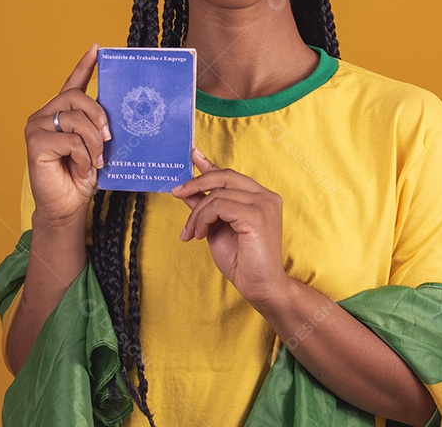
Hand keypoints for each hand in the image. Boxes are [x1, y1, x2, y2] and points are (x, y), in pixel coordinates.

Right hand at [24, 43, 110, 224]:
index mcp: (61, 113)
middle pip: (75, 97)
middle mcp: (45, 115)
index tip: (98, 48)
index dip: (84, 65)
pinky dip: (84, 155)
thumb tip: (116, 113)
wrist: (67, 206)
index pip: (72, 83)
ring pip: (75, 119)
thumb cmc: (80, 177)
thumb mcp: (95, 146)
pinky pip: (69, 139)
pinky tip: (84, 168)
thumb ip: (98, 126)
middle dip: (98, 116)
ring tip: (96, 160)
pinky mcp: (34, 143)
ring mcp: (36, 127)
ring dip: (94, 142)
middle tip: (109, 138)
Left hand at [171, 149, 288, 306]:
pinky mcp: (257, 216)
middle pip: (224, 176)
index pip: (231, 174)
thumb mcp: (217, 227)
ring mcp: (263, 204)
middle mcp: (266, 196)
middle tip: (176, 192)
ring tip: (191, 233)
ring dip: (197, 214)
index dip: (209, 165)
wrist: (261, 287)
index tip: (192, 155)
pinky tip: (199, 234)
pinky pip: (219, 206)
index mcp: (260, 196)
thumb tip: (187, 190)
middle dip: (196, 182)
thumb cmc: (243, 260)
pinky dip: (203, 218)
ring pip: (217, 194)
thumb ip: (206, 206)